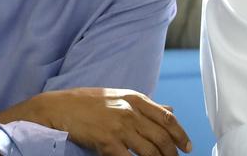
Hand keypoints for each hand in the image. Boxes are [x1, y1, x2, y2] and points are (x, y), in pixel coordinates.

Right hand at [33, 88, 190, 155]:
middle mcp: (131, 111)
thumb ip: (146, 104)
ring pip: (150, 150)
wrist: (59, 107)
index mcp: (136, 98)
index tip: (187, 146)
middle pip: (162, 136)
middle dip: (173, 152)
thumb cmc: (89, 102)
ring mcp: (120, 126)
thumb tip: (170, 108)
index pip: (167, 118)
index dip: (181, 134)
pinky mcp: (107, 142)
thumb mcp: (120, 96)